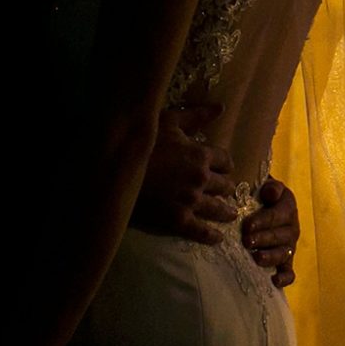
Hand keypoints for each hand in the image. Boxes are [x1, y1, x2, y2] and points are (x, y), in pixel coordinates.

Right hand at [132, 104, 237, 244]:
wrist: (114, 171)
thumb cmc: (142, 142)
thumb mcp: (168, 122)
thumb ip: (196, 116)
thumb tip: (221, 107)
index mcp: (201, 154)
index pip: (226, 161)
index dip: (225, 165)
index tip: (224, 169)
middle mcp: (201, 179)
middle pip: (225, 186)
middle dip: (225, 187)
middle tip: (225, 192)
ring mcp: (190, 201)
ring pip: (218, 209)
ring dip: (226, 211)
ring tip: (230, 214)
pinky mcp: (177, 221)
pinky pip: (201, 231)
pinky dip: (212, 236)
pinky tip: (218, 238)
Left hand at [243, 177, 300, 286]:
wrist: (260, 206)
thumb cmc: (259, 196)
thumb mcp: (266, 186)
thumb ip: (270, 187)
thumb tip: (271, 193)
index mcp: (288, 207)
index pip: (277, 214)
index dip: (263, 221)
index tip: (247, 226)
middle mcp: (292, 227)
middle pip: (280, 235)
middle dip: (264, 239)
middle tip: (247, 241)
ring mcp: (289, 246)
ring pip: (284, 253)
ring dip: (271, 256)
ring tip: (257, 258)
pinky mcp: (286, 261)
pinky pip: (289, 271)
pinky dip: (285, 277)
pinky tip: (275, 281)